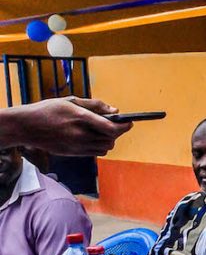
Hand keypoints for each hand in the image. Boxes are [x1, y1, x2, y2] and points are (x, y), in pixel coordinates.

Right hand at [8, 97, 130, 156]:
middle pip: (111, 139)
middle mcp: (80, 134)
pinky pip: (95, 153)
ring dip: (109, 140)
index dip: (124, 126)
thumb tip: (115, 110)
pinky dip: (99, 146)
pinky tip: (93, 138)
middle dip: (116, 132)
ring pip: (105, 148)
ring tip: (102, 132)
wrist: (26, 126)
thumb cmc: (48, 110)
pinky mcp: (73, 154)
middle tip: (114, 125)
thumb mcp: (71, 101)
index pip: (111, 127)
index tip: (129, 123)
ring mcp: (76, 146)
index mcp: (80, 118)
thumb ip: (95, 105)